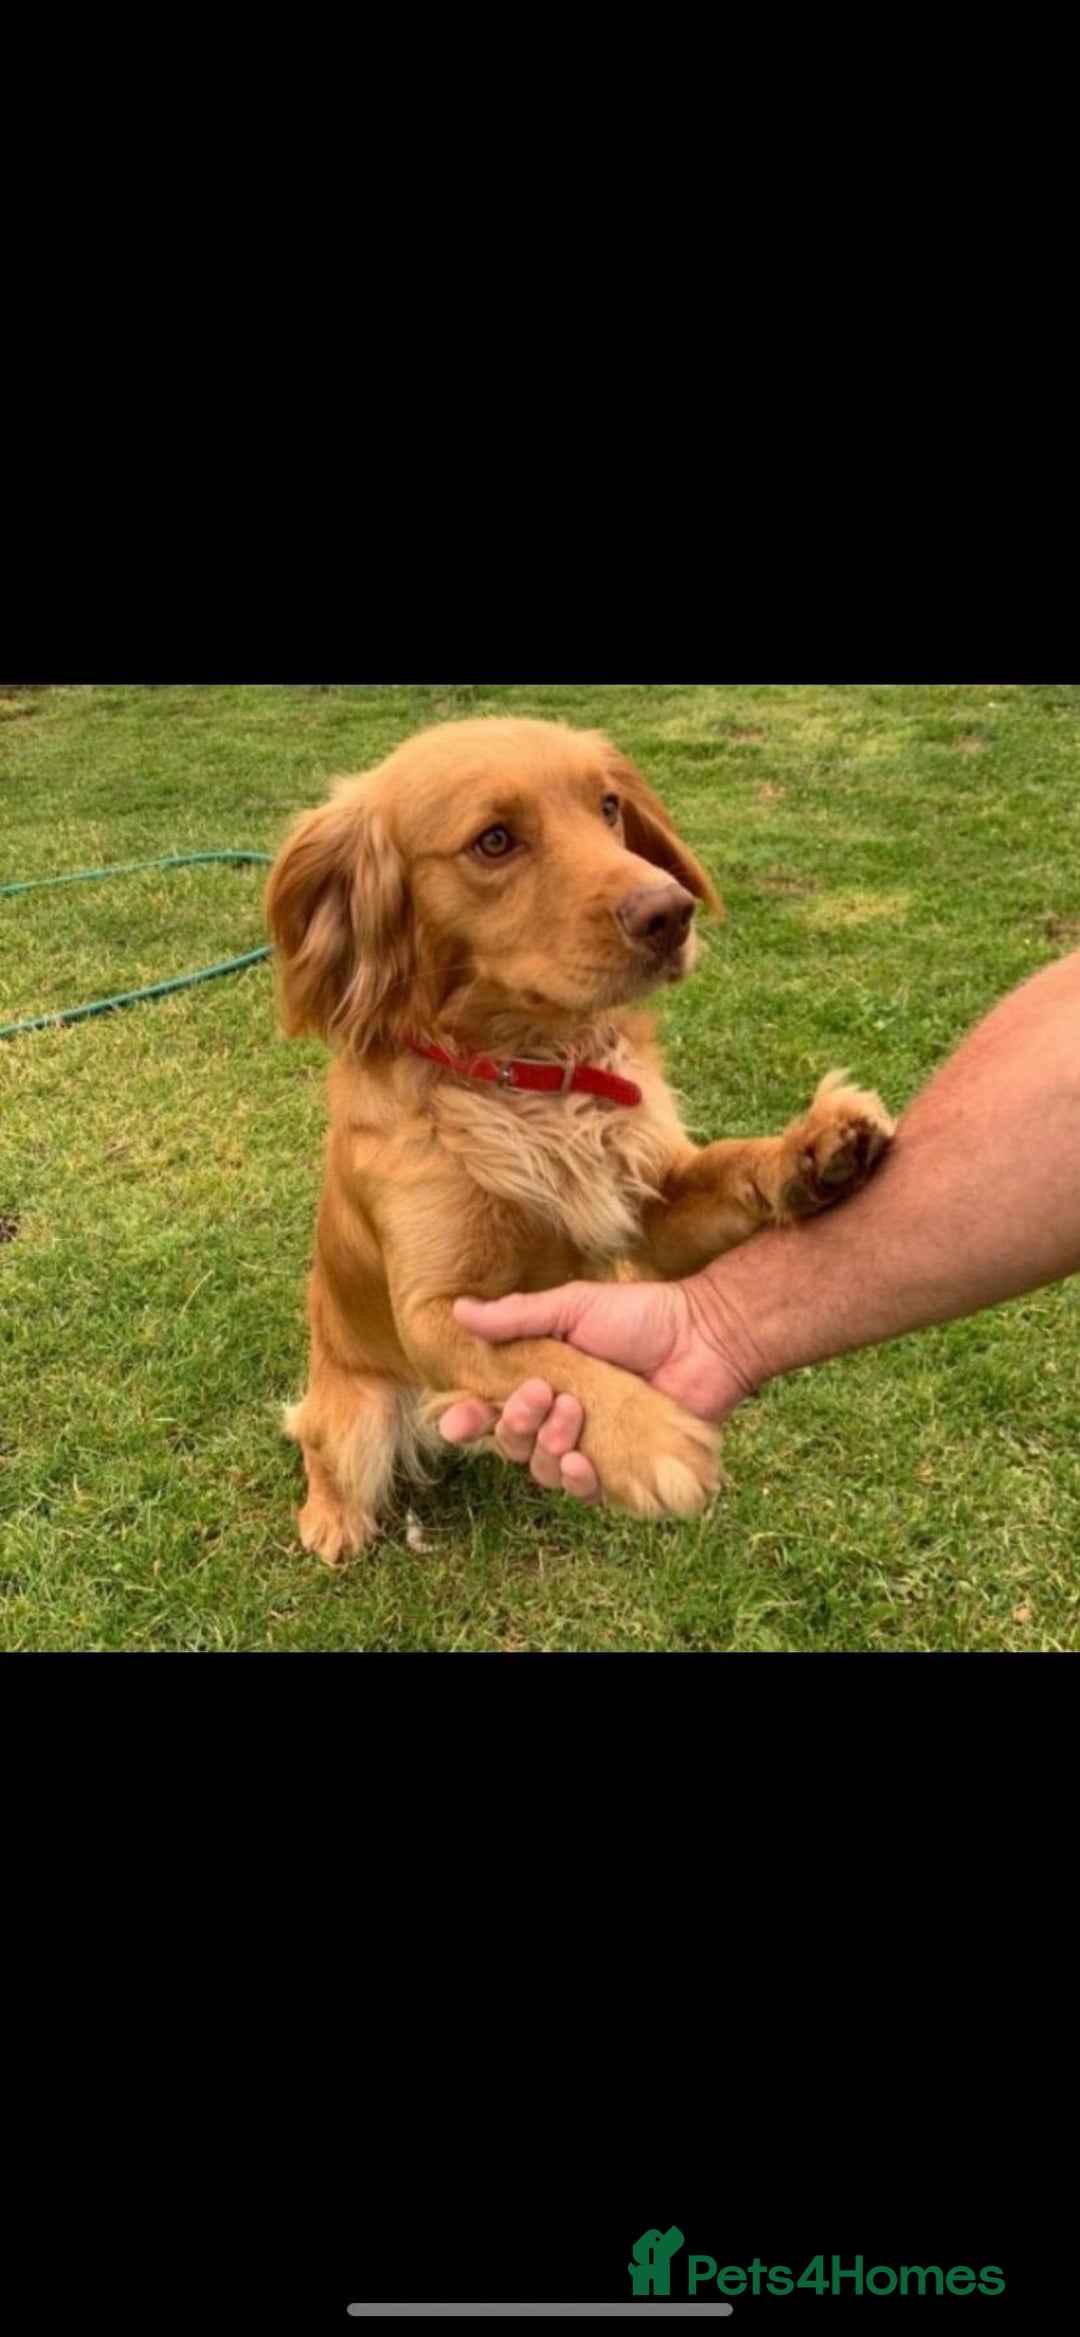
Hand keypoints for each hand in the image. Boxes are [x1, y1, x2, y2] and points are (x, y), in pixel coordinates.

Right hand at [438, 1277, 759, 1500]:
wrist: (704, 1336)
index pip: (490, 1410)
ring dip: (547, 1447)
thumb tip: (458, 1310)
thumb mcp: (573, 1306)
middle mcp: (558, 1420)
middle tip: (538, 1395)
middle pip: (513, 1444)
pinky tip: (580, 1463)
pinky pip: (589, 1493)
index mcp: (539, 1382)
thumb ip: (518, 1316)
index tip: (456, 1421)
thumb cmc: (639, 1316)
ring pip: (545, 1470)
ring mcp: (591, 1447)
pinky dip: (578, 1482)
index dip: (468, 1420)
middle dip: (515, 1426)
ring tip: (572, 1413)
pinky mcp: (624, 1471)